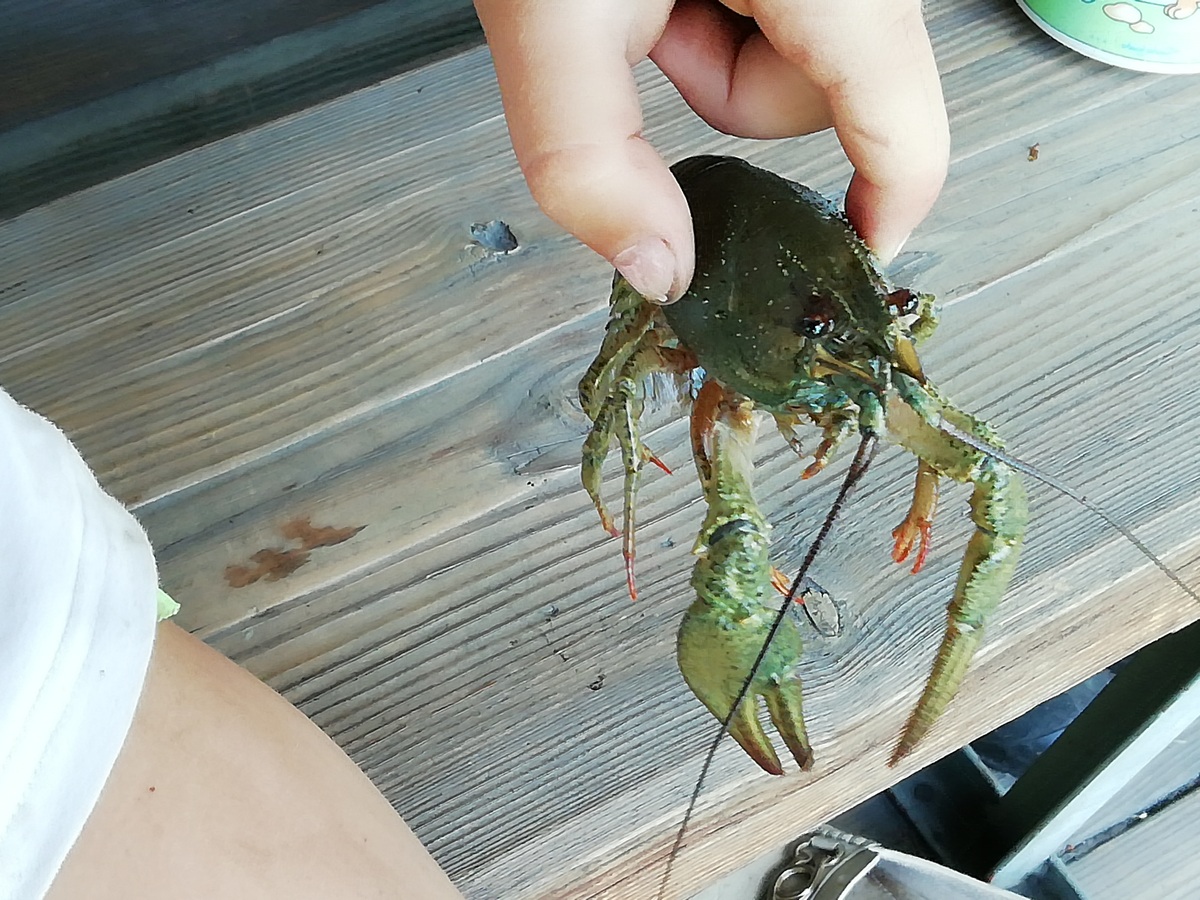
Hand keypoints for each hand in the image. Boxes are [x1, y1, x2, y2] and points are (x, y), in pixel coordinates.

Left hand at [474, 0, 948, 301]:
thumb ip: (591, 159)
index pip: (906, 125)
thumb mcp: (551, 13)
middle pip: (823, 92)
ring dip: (710, 42)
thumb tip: (657, 271)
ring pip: (796, 48)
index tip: (857, 255)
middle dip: (725, 89)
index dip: (886, 208)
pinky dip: (713, 0)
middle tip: (650, 29)